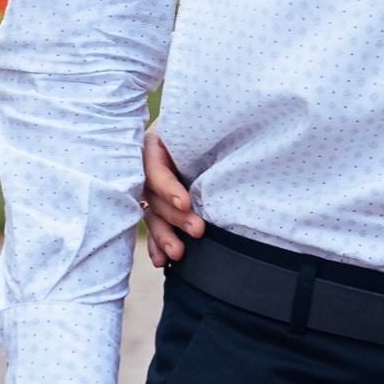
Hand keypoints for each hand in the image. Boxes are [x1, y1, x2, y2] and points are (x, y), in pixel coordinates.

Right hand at [141, 130, 204, 267]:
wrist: (214, 125)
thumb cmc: (209, 121)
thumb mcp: (200, 124)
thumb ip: (206, 131)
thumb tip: (233, 138)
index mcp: (154, 143)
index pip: (155, 168)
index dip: (168, 187)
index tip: (185, 203)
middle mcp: (149, 166)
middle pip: (155, 195)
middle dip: (175, 216)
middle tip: (198, 231)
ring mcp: (152, 187)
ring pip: (153, 214)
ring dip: (165, 236)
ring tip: (179, 253)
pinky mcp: (159, 204)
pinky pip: (156, 225)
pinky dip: (158, 244)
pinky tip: (163, 261)